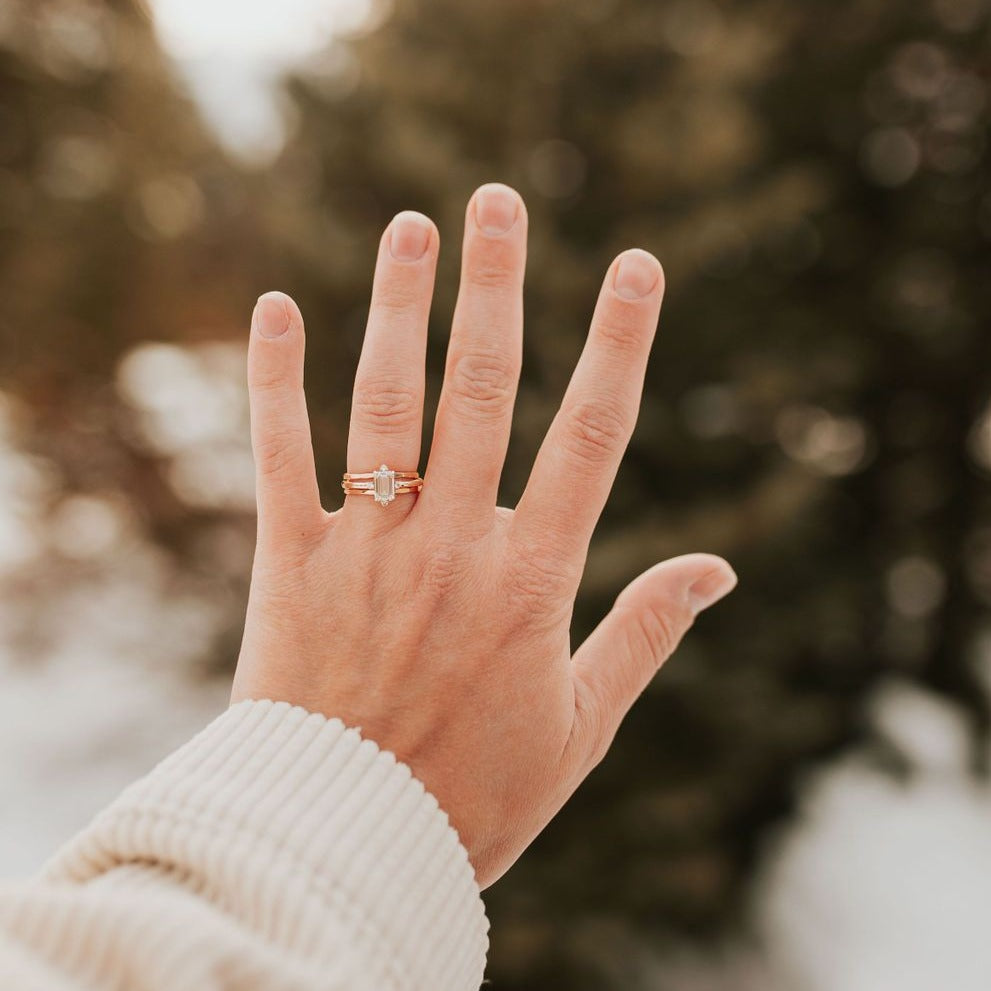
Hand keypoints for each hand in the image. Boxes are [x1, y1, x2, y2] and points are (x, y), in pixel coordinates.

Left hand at [230, 183, 736, 887]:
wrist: (352, 845)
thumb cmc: (478, 792)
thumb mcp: (585, 721)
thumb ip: (648, 632)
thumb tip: (720, 567)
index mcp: (532, 581)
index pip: (593, 434)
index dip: (619, 342)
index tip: (637, 266)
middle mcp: (451, 546)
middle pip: (481, 389)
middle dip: (496, 286)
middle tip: (501, 198)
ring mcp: (366, 550)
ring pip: (383, 403)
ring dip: (398, 305)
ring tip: (412, 225)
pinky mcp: (289, 564)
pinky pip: (279, 455)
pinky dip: (275, 378)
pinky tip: (275, 304)